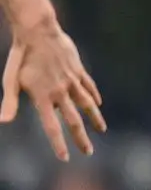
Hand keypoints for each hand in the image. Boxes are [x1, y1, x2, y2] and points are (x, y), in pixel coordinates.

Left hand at [1, 20, 105, 160]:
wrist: (39, 31)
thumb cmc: (21, 56)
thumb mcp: (11, 80)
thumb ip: (9, 102)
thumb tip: (3, 122)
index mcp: (43, 97)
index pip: (52, 126)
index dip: (58, 143)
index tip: (65, 157)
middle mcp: (60, 91)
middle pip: (73, 120)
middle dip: (81, 138)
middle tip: (89, 152)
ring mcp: (72, 81)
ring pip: (87, 104)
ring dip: (94, 119)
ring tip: (102, 130)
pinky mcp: (78, 70)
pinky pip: (88, 86)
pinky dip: (94, 96)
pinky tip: (98, 104)